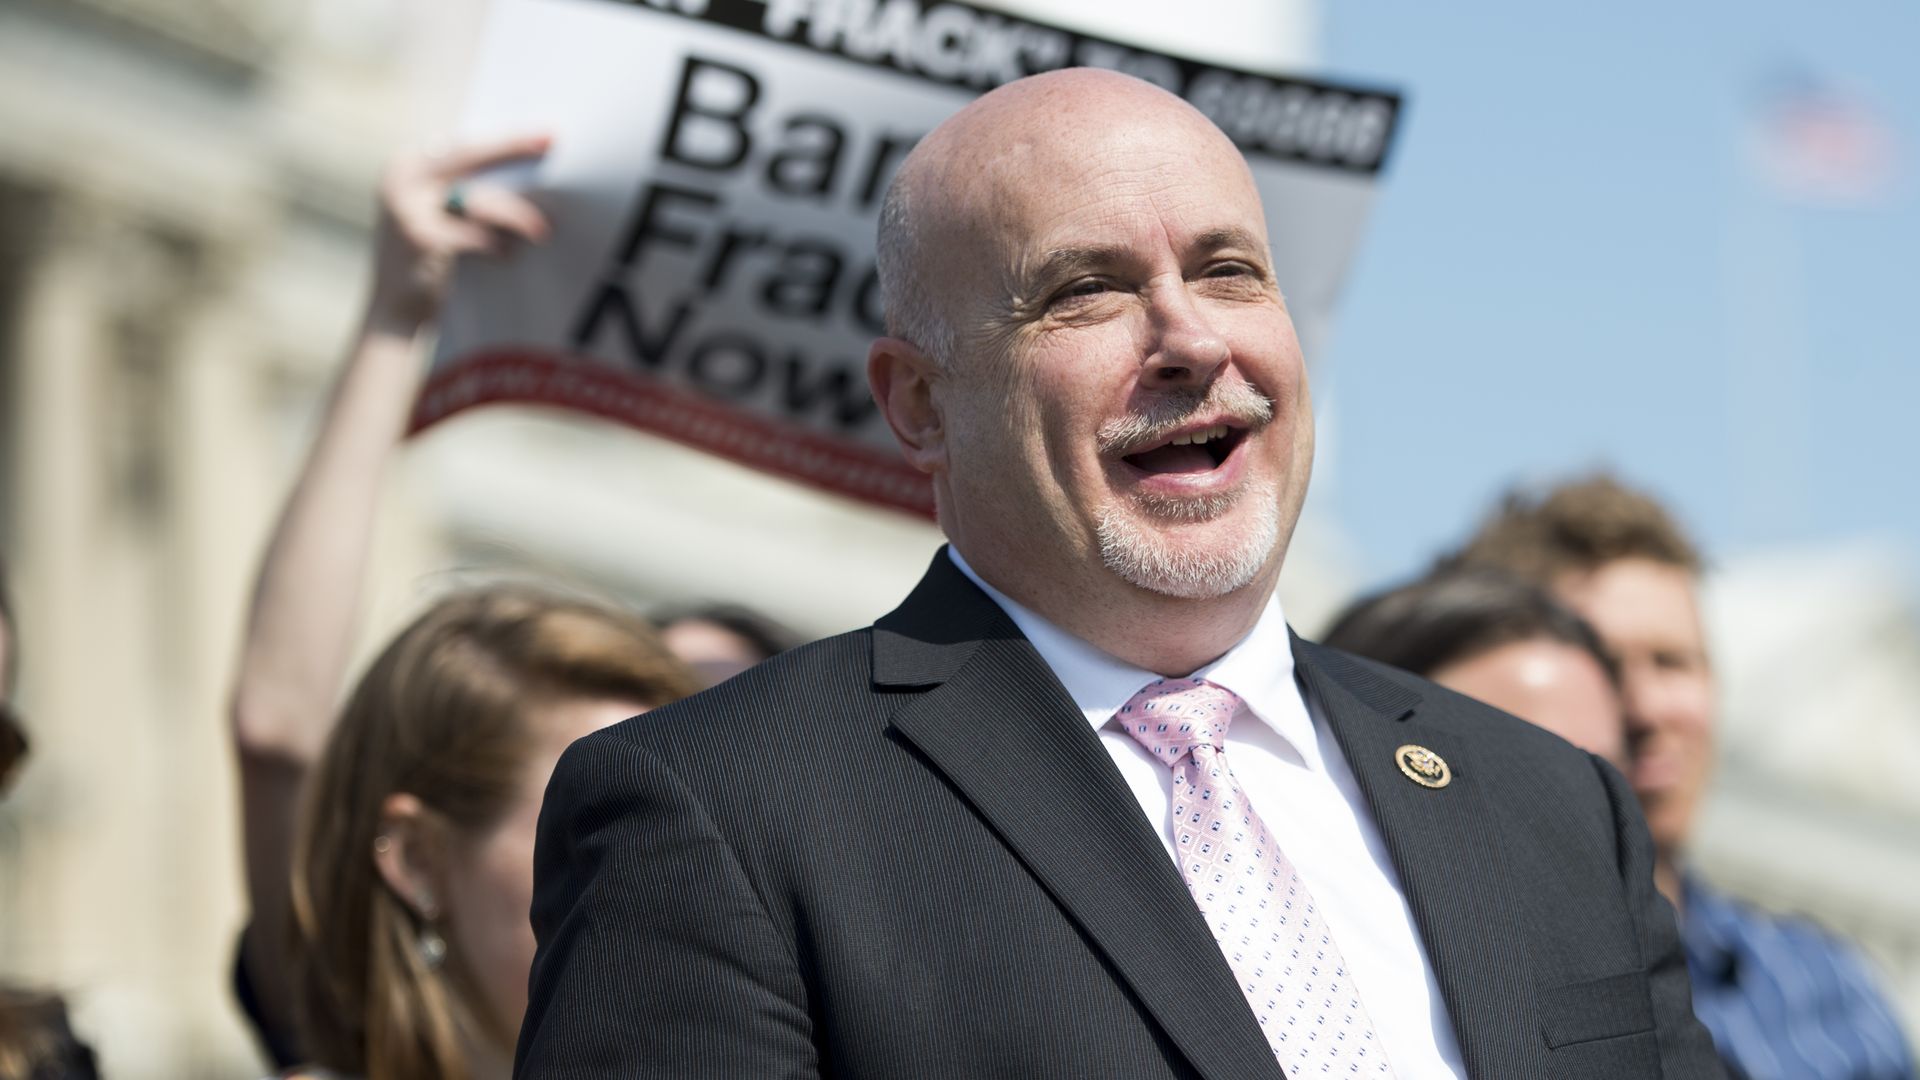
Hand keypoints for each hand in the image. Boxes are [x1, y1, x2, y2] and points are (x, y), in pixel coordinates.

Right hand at [365, 132, 552, 333]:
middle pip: (470, 155)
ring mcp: (407, 208)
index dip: (505, 139)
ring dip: (516, 214)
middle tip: (552, 142)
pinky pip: (476, 235)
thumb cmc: (430, 262)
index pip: (464, 145)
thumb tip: (527, 171)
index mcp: (407, 166)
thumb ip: (465, 189)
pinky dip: (497, 245)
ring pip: (479, 198)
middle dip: (514, 148)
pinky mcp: (420, 239)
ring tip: (541, 230)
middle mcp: (402, 180)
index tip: (546, 134)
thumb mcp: (438, 215)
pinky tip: (507, 255)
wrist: (394, 313)